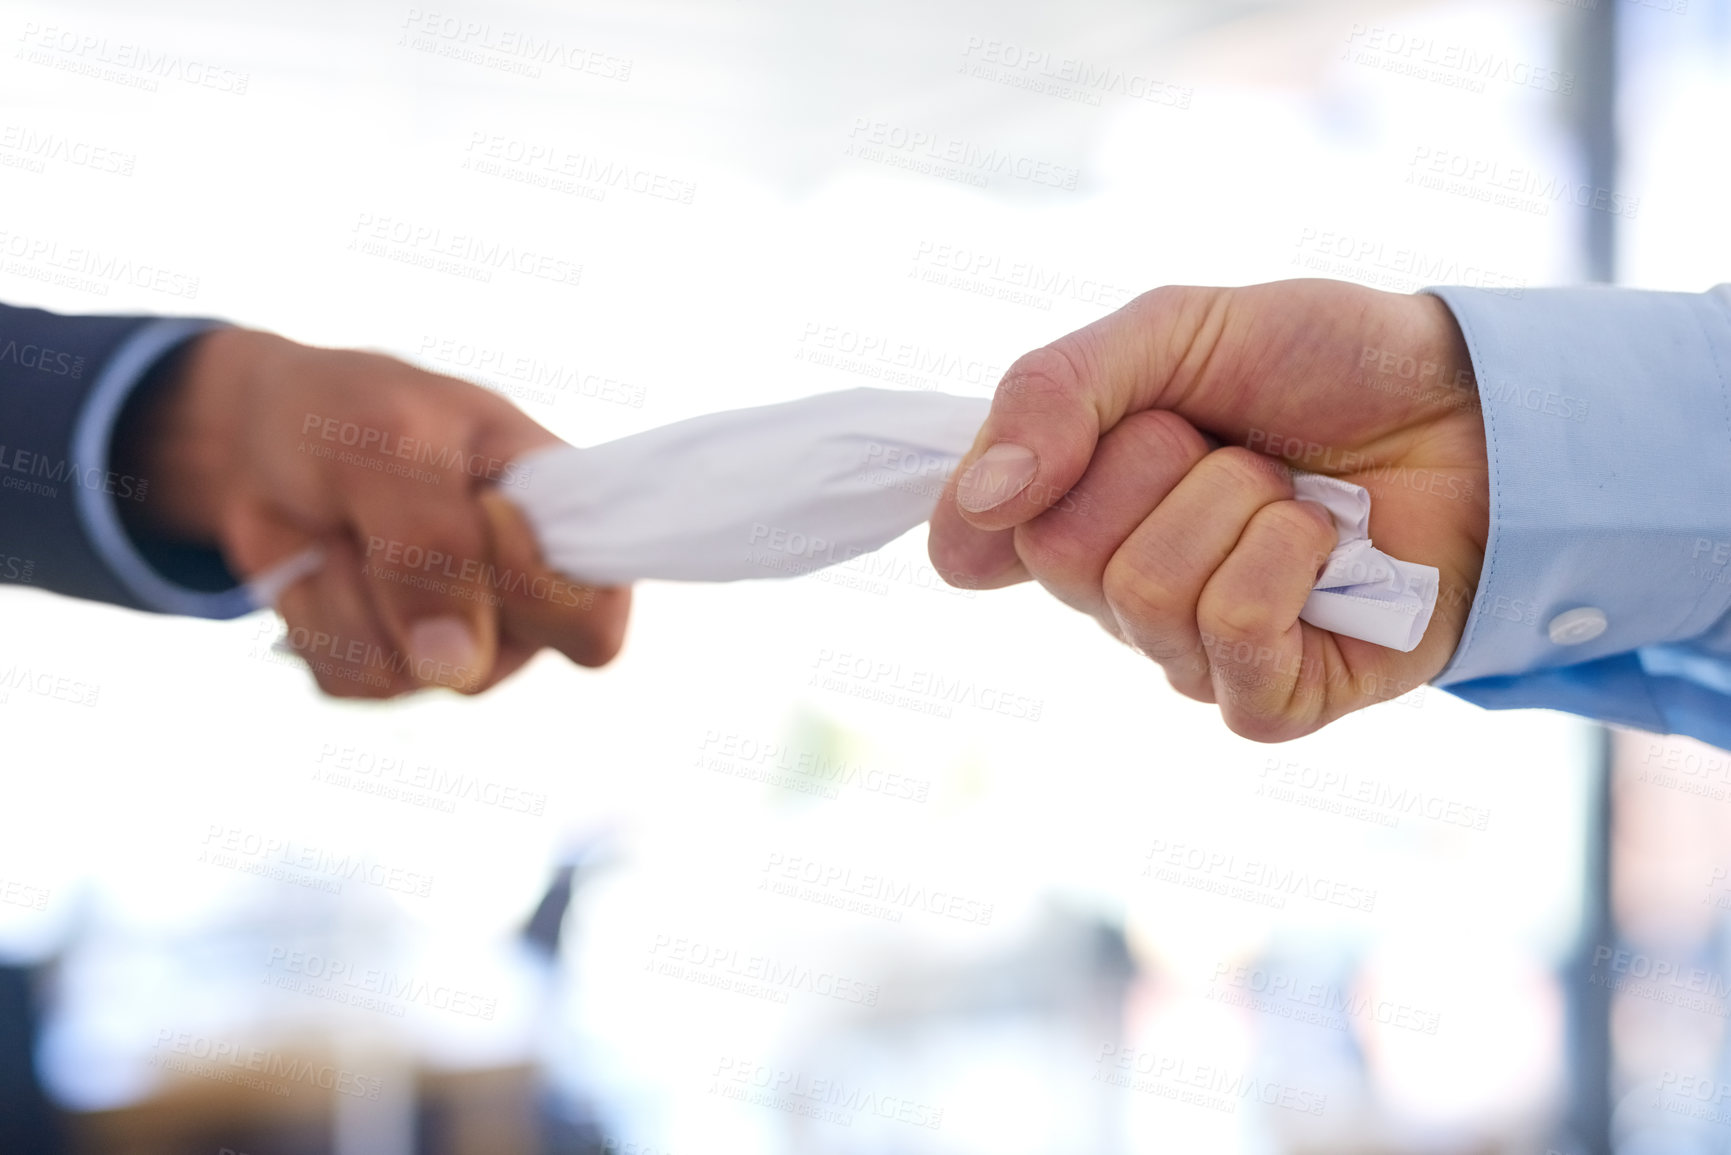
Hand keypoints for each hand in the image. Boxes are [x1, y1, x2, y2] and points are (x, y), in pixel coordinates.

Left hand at [114, 327, 629, 697]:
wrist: (259, 436)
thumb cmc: (351, 414)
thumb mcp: (392, 444)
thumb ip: (432, 545)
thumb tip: (453, 668)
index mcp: (563, 526)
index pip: (596, 617)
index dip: (536, 594)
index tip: (482, 510)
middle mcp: (523, 597)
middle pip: (494, 664)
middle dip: (413, 588)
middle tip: (386, 512)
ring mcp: (461, 638)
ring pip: (410, 676)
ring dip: (350, 597)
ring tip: (346, 527)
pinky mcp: (393, 664)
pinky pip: (355, 682)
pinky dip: (315, 619)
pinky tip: (319, 563)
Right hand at [928, 279, 1488, 740]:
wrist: (1471, 403)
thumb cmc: (1321, 366)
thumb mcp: (1172, 332)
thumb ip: (1054, 391)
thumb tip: (980, 502)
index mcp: (1077, 512)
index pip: (970, 541)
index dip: (999, 492)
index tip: (1052, 447)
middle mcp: (1116, 596)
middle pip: (1059, 555)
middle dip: (1158, 464)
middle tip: (1227, 441)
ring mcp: (1190, 655)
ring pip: (1146, 592)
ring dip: (1239, 503)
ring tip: (1292, 490)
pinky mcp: (1270, 701)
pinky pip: (1232, 638)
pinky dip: (1286, 563)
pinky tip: (1326, 543)